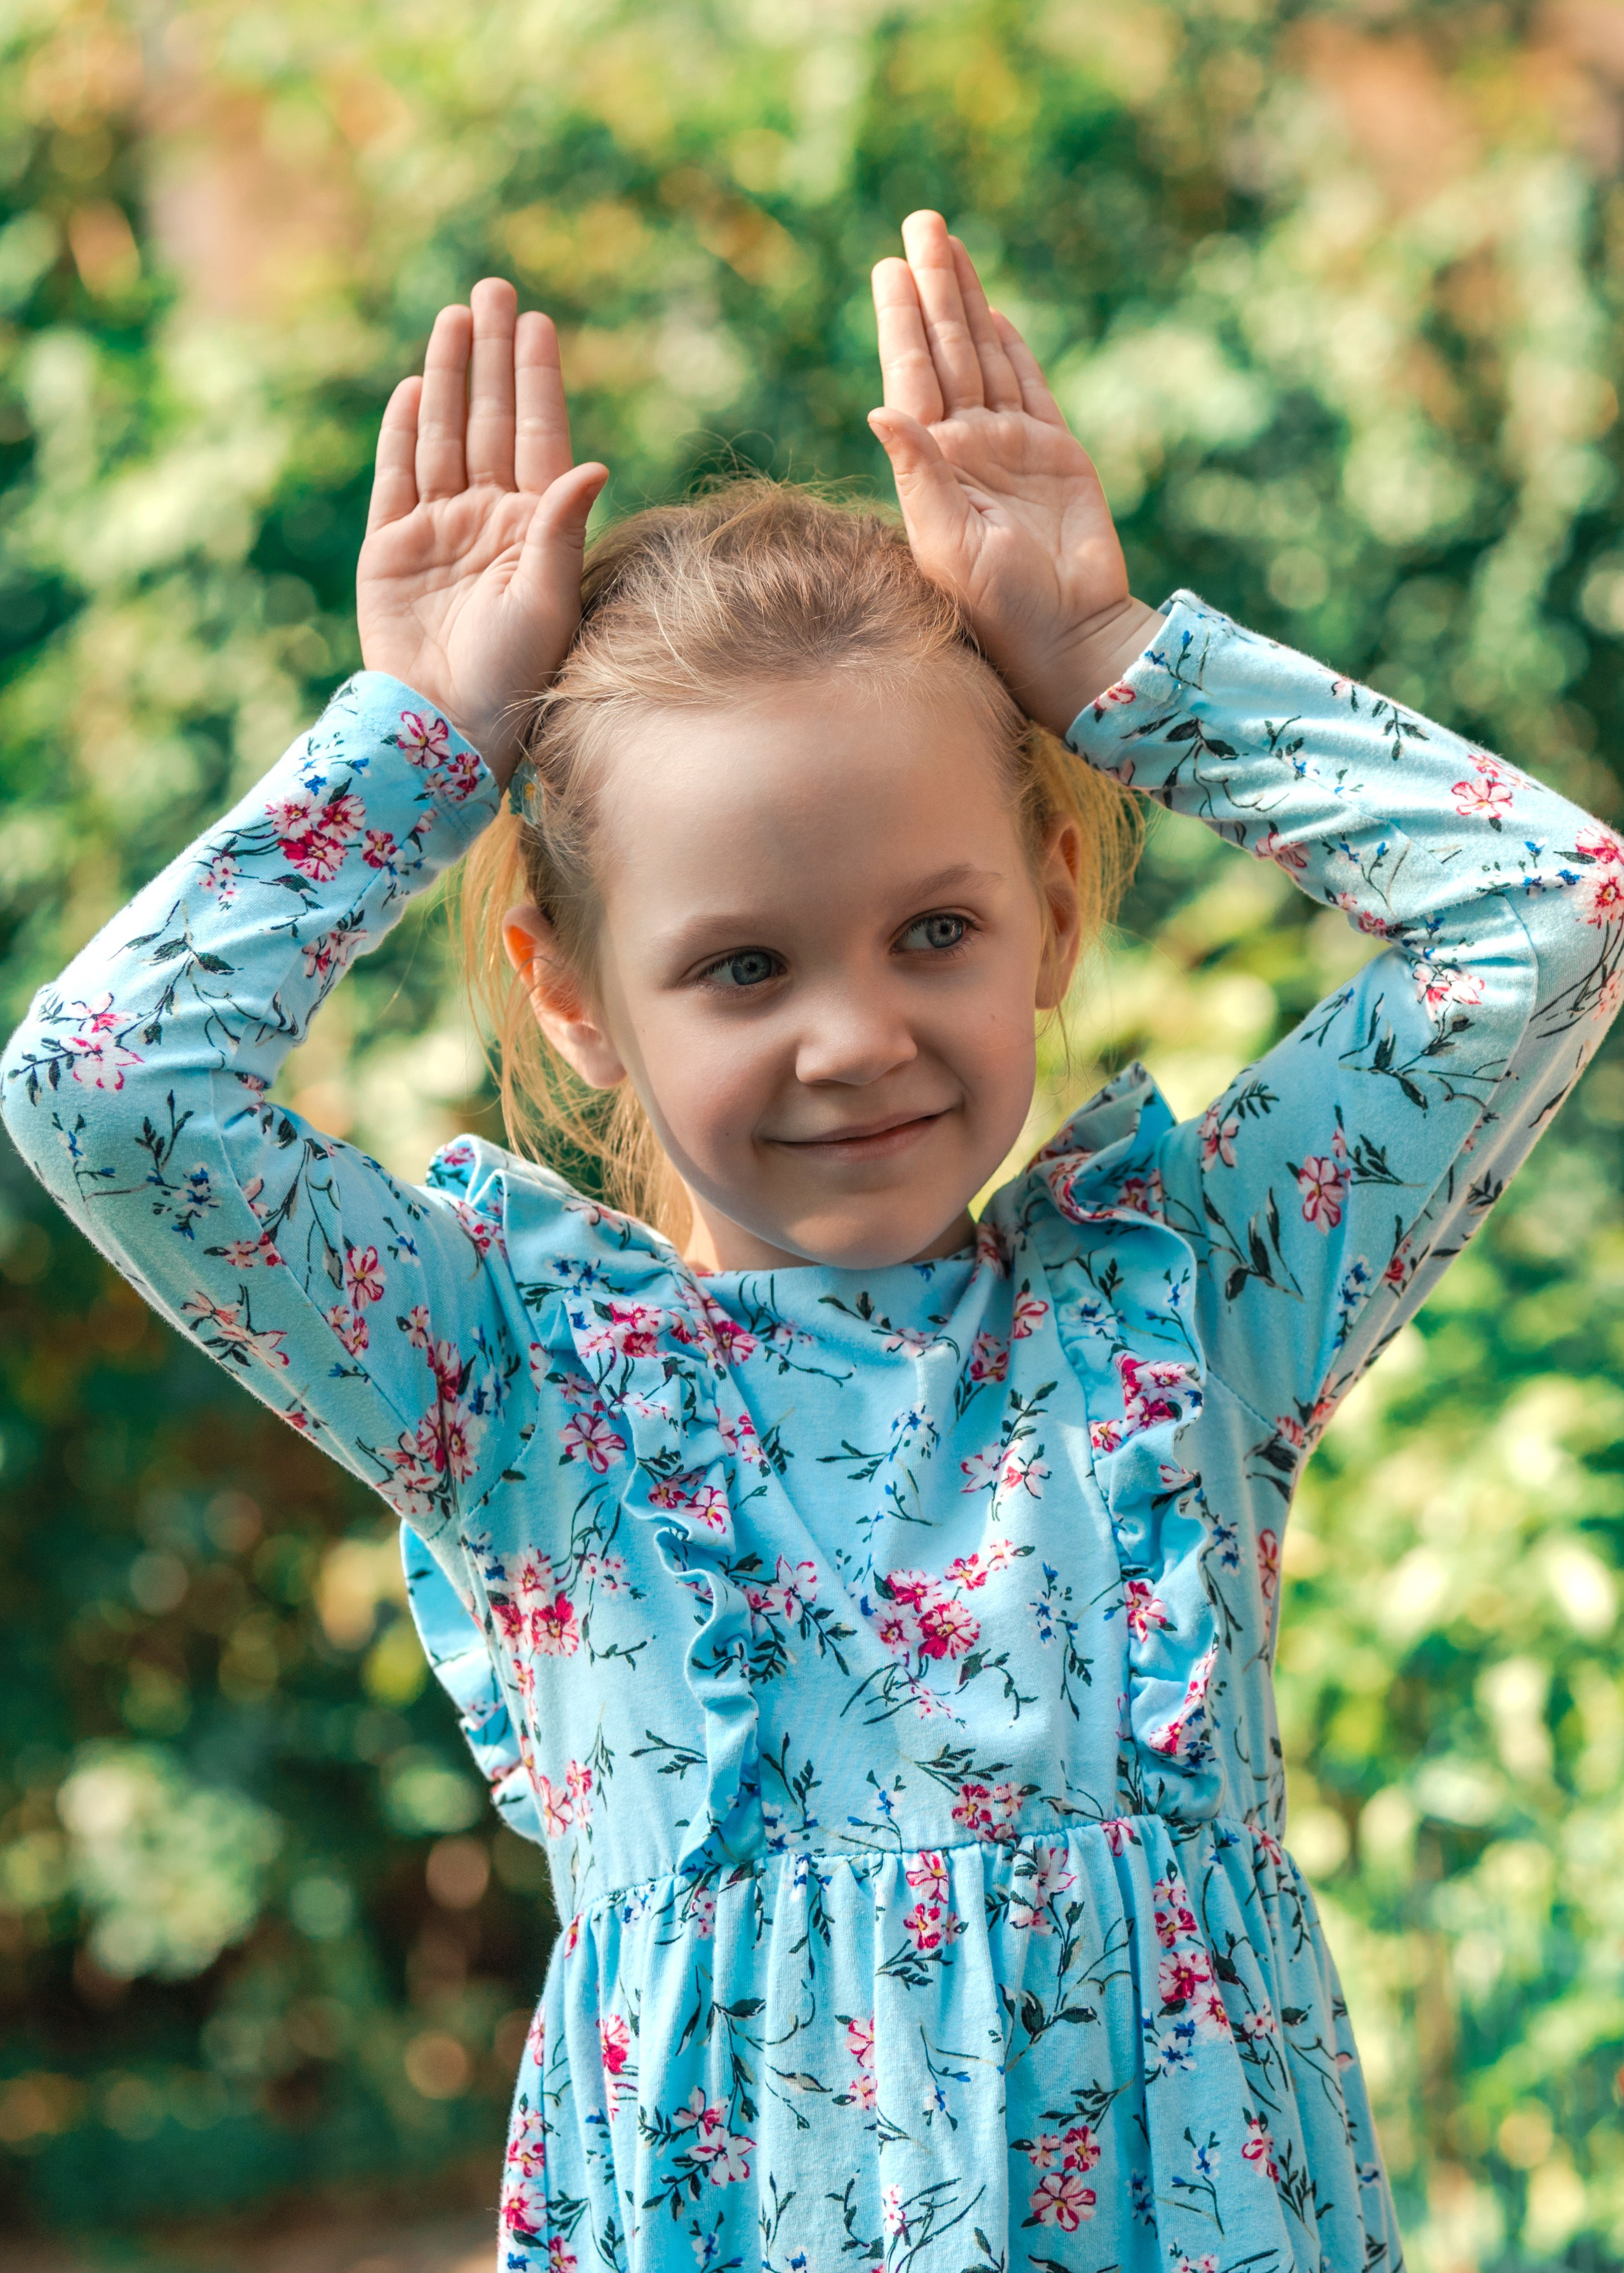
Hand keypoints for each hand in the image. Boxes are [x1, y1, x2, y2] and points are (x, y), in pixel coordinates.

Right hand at [357, 279, 608, 782]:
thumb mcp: (546, 600)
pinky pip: (396, 477)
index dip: (536, 380)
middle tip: (495, 289)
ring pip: (443, 436)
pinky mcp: (390, 548)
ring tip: (456, 316)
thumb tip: (592, 462)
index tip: (539, 324)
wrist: (446, 725)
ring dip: (449, 377)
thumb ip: (559, 528)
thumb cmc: (512, 677)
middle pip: (489, 420)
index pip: (536, 437)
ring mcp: (438, 531)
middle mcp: (488, 521)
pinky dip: (402, 432)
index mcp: (534, 530)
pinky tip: (411, 387)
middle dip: (493, 356)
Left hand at [869, 213, 1160, 735]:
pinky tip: (995, 314)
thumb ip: (919, 476)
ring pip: (985, 356)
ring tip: (949, 245)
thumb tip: (879, 412)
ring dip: (967, 301)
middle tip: (921, 222)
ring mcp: (1012, 448)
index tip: (889, 268)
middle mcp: (968, 448)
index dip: (902, 320)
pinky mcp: (1056, 455)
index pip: (912, 376)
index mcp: (934, 466)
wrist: (1069, 636)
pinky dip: (1013, 348)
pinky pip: (1029, 387)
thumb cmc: (1001, 608)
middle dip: (934, 286)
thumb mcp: (948, 544)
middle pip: (947, 349)